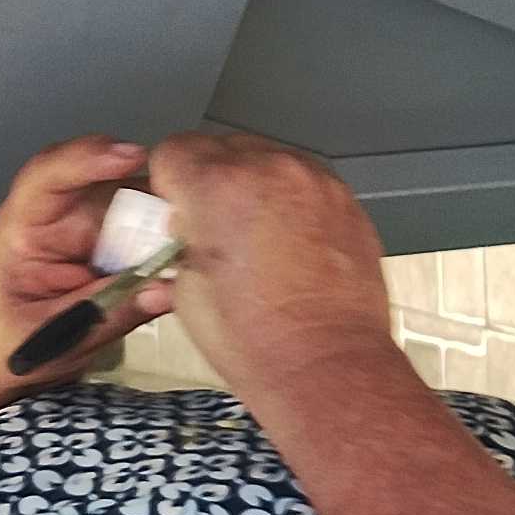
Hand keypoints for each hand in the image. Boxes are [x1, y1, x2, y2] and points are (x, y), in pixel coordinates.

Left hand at [0, 134, 178, 380]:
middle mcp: (55, 222)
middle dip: (148, 194)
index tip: (129, 156)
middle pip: (105, 187)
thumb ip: (108, 314)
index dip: (87, 159)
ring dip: (161, 223)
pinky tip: (181, 262)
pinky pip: (139, 239)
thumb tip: (166, 290)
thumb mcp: (50, 340)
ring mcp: (81, 235)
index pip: (47, 177)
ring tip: (190, 245)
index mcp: (22, 231)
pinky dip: (162, 247)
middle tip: (187, 214)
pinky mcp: (103, 252)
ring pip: (130, 210)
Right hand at [143, 128, 392, 403]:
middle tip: (212, 229)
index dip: (169, 185)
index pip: (173, 150)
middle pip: (221, 148)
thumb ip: (177, 247)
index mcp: (219, 188)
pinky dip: (290, 201)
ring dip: (252, 187)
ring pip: (266, 159)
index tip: (175, 211)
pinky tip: (288, 244)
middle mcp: (270, 170)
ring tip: (254, 239)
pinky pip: (304, 182)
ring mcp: (315, 181)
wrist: (327, 366)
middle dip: (209, 182)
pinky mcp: (346, 199)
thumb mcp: (186, 293)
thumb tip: (177, 238)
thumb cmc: (260, 341)